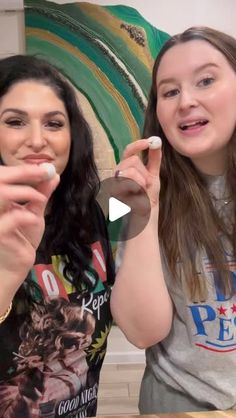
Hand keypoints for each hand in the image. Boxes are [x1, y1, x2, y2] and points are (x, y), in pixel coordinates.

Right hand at [0, 164, 58, 297]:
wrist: (14, 266)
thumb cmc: (21, 240)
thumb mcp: (34, 213)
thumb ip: (42, 194)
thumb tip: (53, 174)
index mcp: (0, 200)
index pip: (4, 177)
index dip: (24, 169)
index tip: (45, 167)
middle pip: (0, 180)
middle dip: (24, 173)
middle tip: (45, 173)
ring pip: (2, 195)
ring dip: (25, 192)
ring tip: (40, 198)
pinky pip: (11, 218)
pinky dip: (25, 215)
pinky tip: (34, 219)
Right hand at [115, 138, 161, 207]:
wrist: (145, 212)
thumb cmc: (148, 194)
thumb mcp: (153, 174)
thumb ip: (154, 158)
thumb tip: (157, 141)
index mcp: (128, 166)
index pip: (130, 151)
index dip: (138, 145)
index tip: (148, 142)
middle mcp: (120, 171)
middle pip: (132, 160)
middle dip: (143, 172)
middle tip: (146, 184)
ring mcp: (115, 181)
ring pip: (130, 171)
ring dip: (141, 181)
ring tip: (140, 191)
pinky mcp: (113, 190)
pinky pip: (128, 183)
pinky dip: (136, 188)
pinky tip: (136, 195)